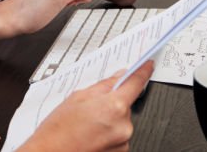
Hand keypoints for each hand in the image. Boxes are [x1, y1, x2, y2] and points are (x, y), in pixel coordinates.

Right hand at [22, 62, 153, 151]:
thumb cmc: (58, 131)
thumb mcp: (77, 98)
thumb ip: (102, 86)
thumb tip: (118, 77)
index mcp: (113, 107)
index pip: (135, 83)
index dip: (143, 71)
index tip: (148, 64)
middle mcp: (123, 126)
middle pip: (125, 104)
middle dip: (112, 101)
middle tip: (91, 106)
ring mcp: (123, 141)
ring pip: (121, 120)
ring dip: (110, 118)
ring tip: (86, 124)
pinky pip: (119, 134)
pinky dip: (108, 131)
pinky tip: (90, 133)